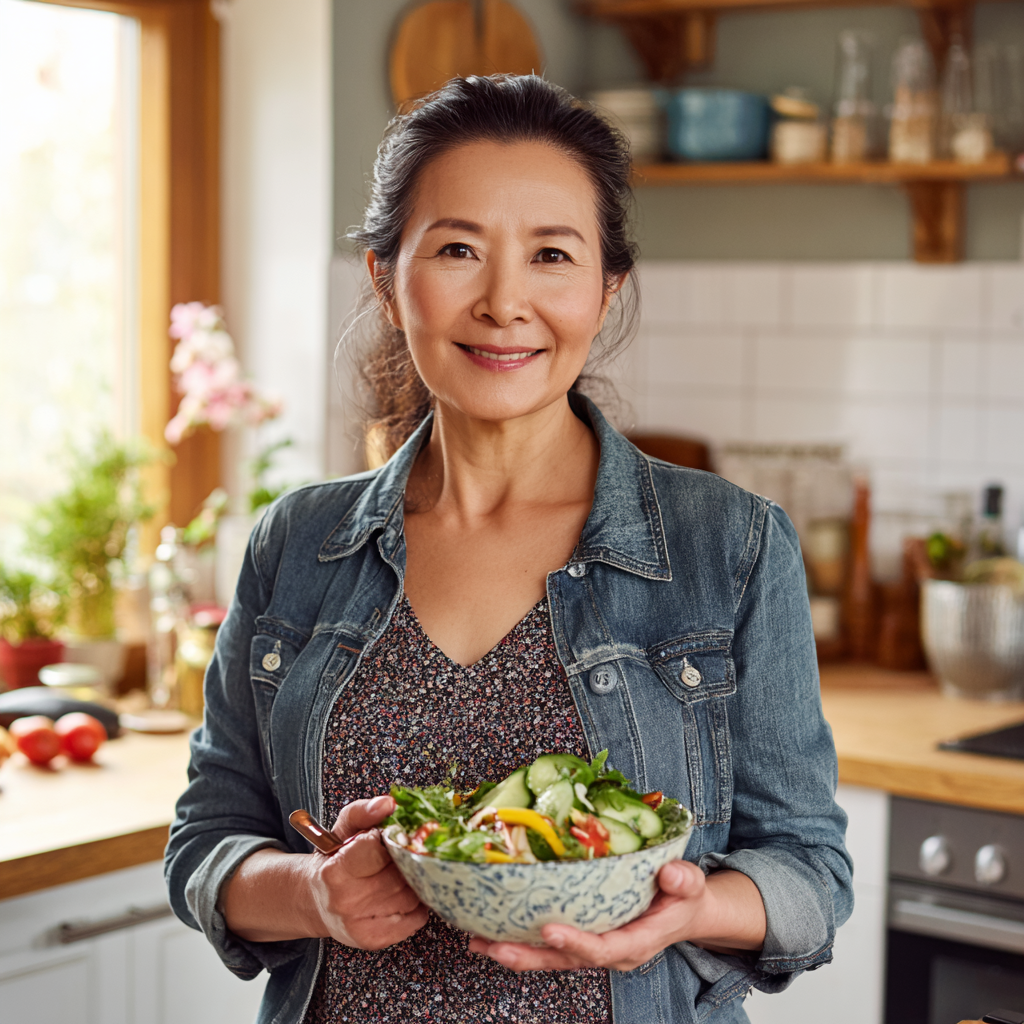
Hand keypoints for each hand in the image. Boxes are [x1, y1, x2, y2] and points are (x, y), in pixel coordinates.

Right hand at [303, 795, 428, 949]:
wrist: (317, 900)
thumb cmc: (335, 859)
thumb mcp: (343, 829)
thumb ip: (363, 811)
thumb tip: (388, 803)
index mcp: (335, 871)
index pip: (378, 850)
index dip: (388, 841)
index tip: (385, 839)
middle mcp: (345, 901)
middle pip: (399, 874)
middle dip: (404, 860)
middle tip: (397, 855)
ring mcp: (359, 924)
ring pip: (411, 896)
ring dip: (413, 881)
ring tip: (399, 874)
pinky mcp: (374, 940)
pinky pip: (416, 918)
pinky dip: (417, 904)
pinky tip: (403, 894)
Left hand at [468, 861, 761, 972]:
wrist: (681, 910)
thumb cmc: (681, 896)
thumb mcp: (690, 886)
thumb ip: (684, 881)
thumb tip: (672, 874)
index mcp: (635, 942)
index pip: (603, 949)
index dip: (576, 943)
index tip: (549, 930)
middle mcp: (608, 951)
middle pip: (564, 961)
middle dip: (529, 956)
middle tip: (495, 946)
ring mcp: (591, 947)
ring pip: (548, 957)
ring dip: (513, 951)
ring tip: (479, 941)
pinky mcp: (579, 939)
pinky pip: (545, 946)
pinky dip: (516, 938)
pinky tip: (487, 930)